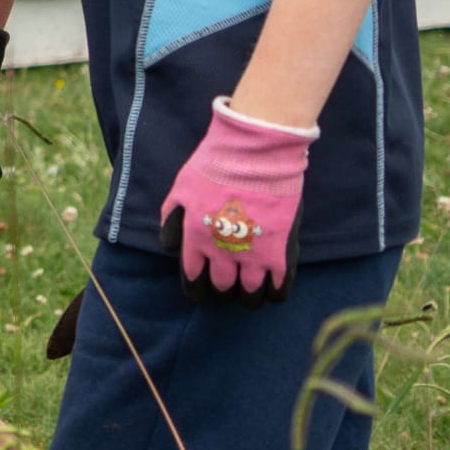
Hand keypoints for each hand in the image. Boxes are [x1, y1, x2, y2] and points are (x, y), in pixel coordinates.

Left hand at [158, 95, 313, 303]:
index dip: (197, 289)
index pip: (192, 279)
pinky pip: (278, 289)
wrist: (254, 153)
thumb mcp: (181, 188)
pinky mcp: (280, 252)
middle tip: (228, 285)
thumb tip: (169, 244)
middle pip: (221, 288)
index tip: (202, 291)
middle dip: (223, 289)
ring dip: (248, 296)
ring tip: (251, 291)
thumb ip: (172, 218)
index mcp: (195, 239)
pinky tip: (273, 289)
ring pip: (249, 294)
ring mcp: (252, 255)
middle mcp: (221, 253)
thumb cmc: (215, 165)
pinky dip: (275, 294)